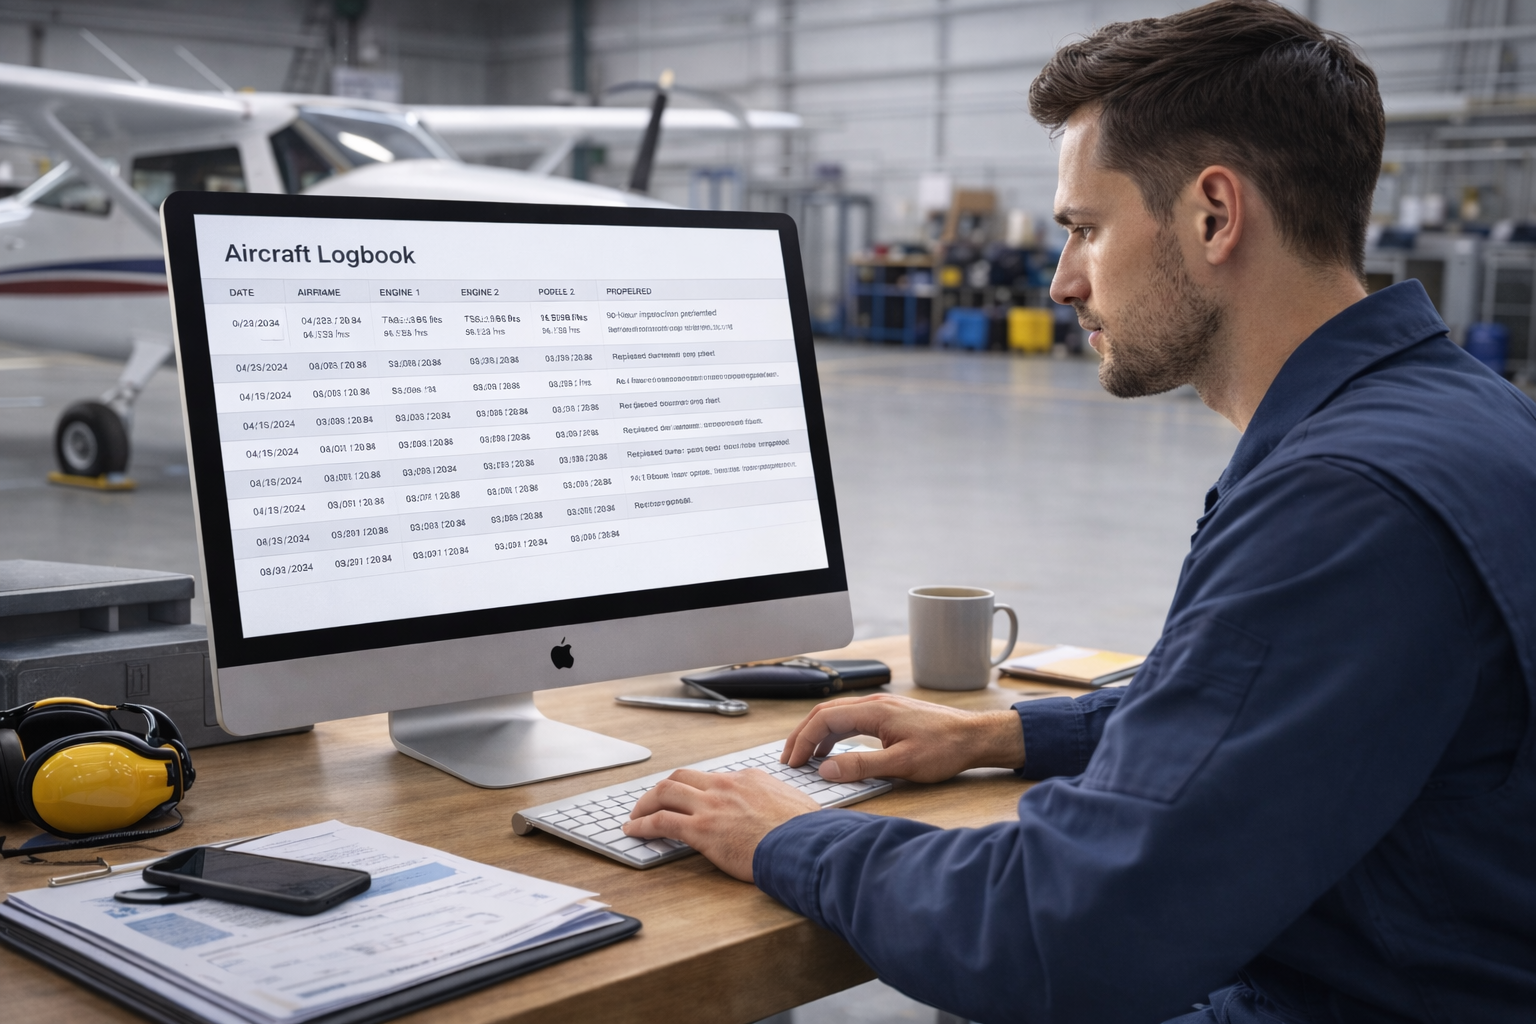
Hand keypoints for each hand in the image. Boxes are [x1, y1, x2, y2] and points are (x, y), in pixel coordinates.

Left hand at [623, 768, 817, 881]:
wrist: (805, 844)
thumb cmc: (805, 832)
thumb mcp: (792, 805)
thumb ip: (774, 803)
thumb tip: (776, 813)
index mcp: (747, 778)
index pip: (710, 778)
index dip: (692, 790)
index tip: (685, 800)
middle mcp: (725, 786)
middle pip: (681, 777)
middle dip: (661, 789)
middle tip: (651, 803)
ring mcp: (711, 805)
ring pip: (665, 792)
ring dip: (645, 803)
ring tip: (635, 816)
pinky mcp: (702, 829)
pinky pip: (661, 820)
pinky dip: (642, 824)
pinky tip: (633, 830)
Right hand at [782, 693, 1025, 783]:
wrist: (976, 736)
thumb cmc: (945, 748)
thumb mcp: (902, 764)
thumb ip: (862, 766)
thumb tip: (826, 769)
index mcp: (874, 711)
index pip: (824, 720)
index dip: (803, 741)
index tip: (792, 762)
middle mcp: (875, 704)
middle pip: (825, 714)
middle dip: (803, 736)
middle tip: (789, 759)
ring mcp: (882, 708)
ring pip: (838, 716)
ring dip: (818, 735)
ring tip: (807, 758)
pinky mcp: (890, 716)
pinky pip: (852, 720)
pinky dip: (835, 734)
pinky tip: (835, 751)